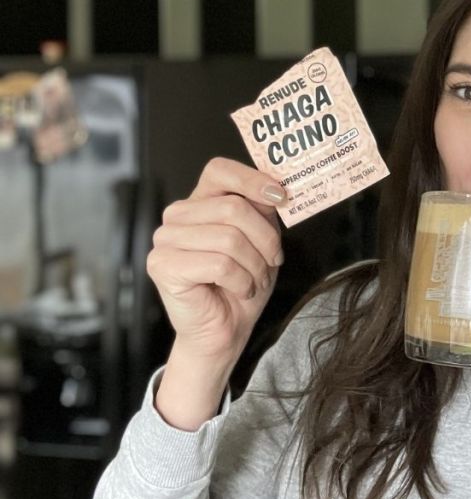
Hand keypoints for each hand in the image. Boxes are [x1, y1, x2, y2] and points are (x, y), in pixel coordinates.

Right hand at [146, 157, 285, 365]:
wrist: (226, 328)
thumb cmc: (242, 284)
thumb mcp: (262, 240)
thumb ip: (263, 210)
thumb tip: (277, 188)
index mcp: (200, 201)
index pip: (220, 170)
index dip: (252, 179)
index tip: (280, 197)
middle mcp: (177, 215)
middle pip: (234, 208)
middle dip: (265, 240)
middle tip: (272, 261)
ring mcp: (165, 239)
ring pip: (229, 238)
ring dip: (255, 265)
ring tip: (254, 279)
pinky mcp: (163, 266)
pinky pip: (219, 265)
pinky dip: (241, 280)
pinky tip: (239, 289)